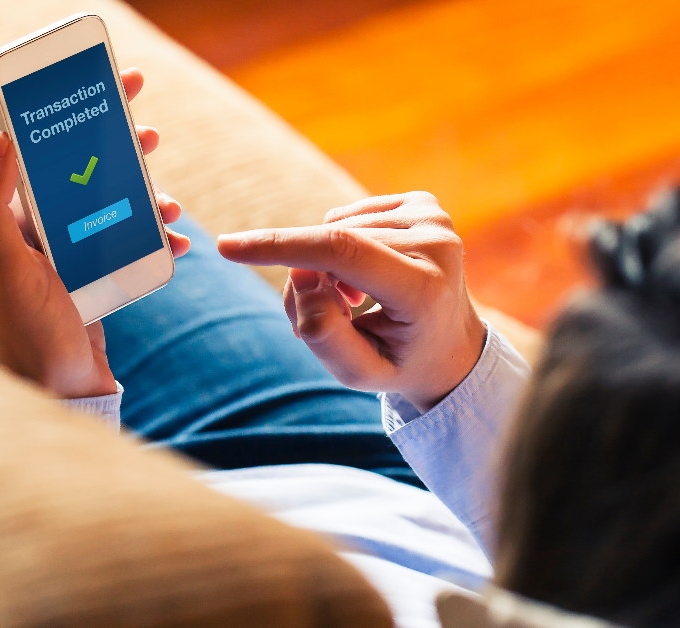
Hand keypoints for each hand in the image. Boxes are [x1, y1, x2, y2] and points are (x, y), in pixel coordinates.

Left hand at [0, 68, 189, 398]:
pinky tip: (179, 242)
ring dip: (146, 196)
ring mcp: (74, 258)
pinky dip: (159, 240)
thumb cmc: (28, 333)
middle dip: (119, 149)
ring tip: (170, 199)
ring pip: (117, 208)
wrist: (58, 396)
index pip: (45, 152)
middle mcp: (43, 234)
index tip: (106, 89)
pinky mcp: (99, 282)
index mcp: (17, 220)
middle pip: (86, 173)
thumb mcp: (6, 265)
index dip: (74, 116)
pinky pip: (134, 247)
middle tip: (148, 129)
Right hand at [217, 192, 484, 410]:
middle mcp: (437, 243)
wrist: (451, 345)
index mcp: (425, 288)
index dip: (280, 246)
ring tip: (355, 302)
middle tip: (328, 317)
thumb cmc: (400, 362)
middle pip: (331, 246)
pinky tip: (369, 275)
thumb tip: (301, 274)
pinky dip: (343, 246)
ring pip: (335, 229)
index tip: (229, 247)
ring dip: (326, 265)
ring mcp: (434, 217)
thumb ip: (322, 333)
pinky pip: (349, 217)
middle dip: (307, 279)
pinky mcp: (425, 203)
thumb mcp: (359, 372)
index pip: (341, 252)